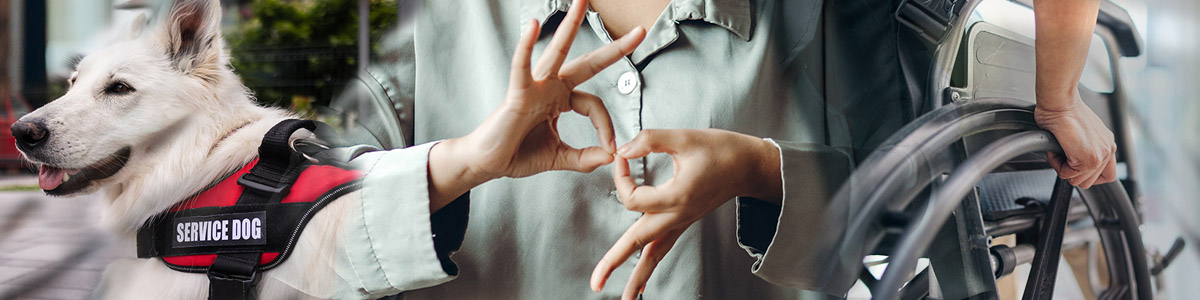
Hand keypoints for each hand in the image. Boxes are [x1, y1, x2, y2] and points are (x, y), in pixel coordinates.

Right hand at [428, 0, 645, 208]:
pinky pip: (522, 66)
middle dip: (614, 48)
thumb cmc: (517, 154)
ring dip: (570, 26)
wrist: (488, 163)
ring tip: (582, 2)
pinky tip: (534, 26)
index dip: (606, 126)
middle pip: (587, 63)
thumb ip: (584, 158)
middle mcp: (550, 88)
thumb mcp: (559, 157)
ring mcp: (535, 87)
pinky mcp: (517, 93)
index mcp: (560, 101)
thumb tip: (610, 157)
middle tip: (640, 32)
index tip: (610, 148)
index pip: (594, 104)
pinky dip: (526, 46)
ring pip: (557, 52)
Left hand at [589, 129, 781, 298]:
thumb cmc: (722, 150)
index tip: (621, 156)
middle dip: (614, 262)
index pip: (632, 198)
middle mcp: (678, 215)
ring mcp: (681, 222)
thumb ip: (650, 139)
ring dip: (636, 277)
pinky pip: (663, 250)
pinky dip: (650, 266)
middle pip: (638, 243)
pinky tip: (641, 285)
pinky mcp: (683, 223)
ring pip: (653, 255)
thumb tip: (623, 149)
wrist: (749, 166)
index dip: (620, 176)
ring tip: (623, 298)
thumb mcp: (684, 137)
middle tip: (595, 283)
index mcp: (677, 196)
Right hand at [1035, 90, 1116, 188]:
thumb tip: (1072, 157)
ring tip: (1058, 150)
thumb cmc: (1063, 110)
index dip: (1086, 175)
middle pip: (1090, 181)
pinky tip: (1056, 149)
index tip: (1074, 167)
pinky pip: (1068, 175)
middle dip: (1071, 172)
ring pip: (1078, 181)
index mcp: (1107, 143)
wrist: (1060, 102)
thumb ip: (1084, 146)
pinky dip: (1056, 164)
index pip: (1106, 175)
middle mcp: (1108, 150)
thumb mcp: (1080, 130)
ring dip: (1063, 168)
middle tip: (1062, 155)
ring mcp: (1100, 155)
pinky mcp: (1089, 159)